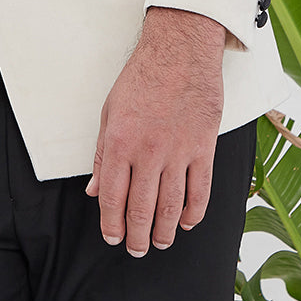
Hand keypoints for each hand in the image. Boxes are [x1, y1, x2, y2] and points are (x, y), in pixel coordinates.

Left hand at [85, 8, 224, 256]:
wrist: (180, 50)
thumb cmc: (142, 77)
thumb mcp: (109, 112)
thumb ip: (103, 155)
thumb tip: (96, 191)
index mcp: (120, 143)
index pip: (113, 197)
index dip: (112, 224)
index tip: (113, 238)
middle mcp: (148, 152)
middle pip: (142, 208)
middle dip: (136, 236)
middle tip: (136, 249)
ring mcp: (178, 152)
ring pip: (171, 207)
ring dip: (164, 231)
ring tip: (160, 242)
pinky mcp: (203, 148)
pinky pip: (201, 191)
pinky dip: (194, 213)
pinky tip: (187, 223)